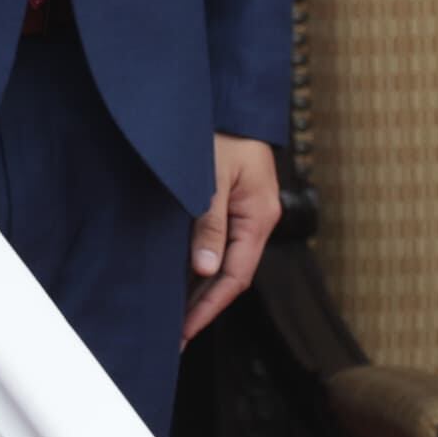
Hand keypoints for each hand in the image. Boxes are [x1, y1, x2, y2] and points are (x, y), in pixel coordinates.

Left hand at [184, 132, 280, 340]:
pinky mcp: (237, 203)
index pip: (237, 275)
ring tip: (178, 315)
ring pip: (228, 261)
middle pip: (234, 274)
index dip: (210, 306)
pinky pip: (224, 243)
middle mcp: (259, 218)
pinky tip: (186, 279)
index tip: (185, 331)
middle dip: (206, 306)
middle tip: (177, 335)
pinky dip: (204, 266)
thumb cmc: (221, 132)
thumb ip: (210, 224)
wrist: (231, 101)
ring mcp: (250, 212)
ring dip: (204, 289)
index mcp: (259, 215)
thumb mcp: (211, 179)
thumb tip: (207, 271)